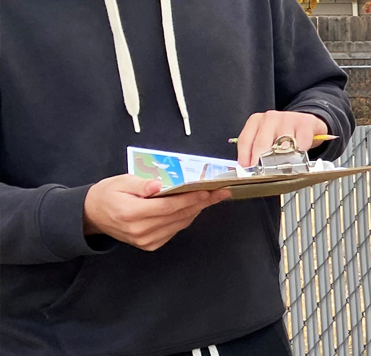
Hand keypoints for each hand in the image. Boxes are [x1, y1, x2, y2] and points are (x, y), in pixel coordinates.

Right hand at [82, 174, 229, 250]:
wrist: (92, 215)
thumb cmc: (107, 194)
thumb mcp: (120, 182)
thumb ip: (140, 184)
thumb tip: (157, 185)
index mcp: (131, 213)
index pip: (168, 206)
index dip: (190, 198)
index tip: (208, 190)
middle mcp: (139, 230)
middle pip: (178, 216)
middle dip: (201, 202)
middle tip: (220, 192)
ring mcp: (145, 240)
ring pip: (179, 224)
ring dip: (197, 210)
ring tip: (212, 198)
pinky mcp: (149, 245)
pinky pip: (174, 230)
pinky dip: (185, 218)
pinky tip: (194, 207)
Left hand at [236, 110, 328, 166]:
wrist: (306, 123)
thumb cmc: (283, 133)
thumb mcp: (266, 137)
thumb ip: (255, 150)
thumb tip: (248, 168)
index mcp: (256, 121)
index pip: (245, 140)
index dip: (244, 158)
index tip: (247, 170)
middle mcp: (270, 118)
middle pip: (261, 144)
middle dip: (261, 163)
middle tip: (264, 174)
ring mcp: (288, 119)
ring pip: (282, 146)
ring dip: (283, 159)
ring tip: (284, 166)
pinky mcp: (305, 123)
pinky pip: (301, 144)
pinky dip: (300, 153)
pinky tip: (299, 154)